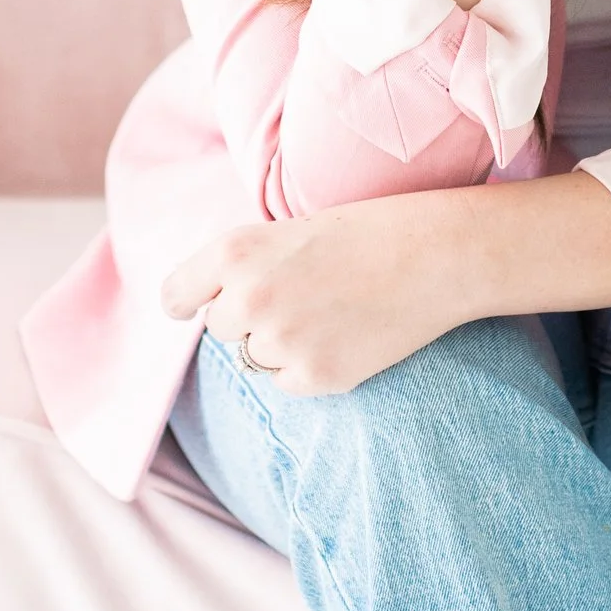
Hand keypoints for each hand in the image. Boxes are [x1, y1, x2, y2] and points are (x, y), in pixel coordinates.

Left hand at [160, 194, 472, 395]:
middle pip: (220, 328)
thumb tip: (212, 313)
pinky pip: (287, 381)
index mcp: (235, 251)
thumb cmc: (366, 231)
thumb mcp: (289, 229)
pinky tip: (346, 333)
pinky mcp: (314, 377)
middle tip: (302, 291)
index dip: (188, 302)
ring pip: (256, 357)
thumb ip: (243, 267)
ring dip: (281, 342)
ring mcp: (280, 342)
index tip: (193, 307)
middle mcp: (247, 298)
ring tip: (331, 308)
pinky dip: (310, 364)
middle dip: (249, 316)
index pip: (176, 296)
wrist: (435, 254)